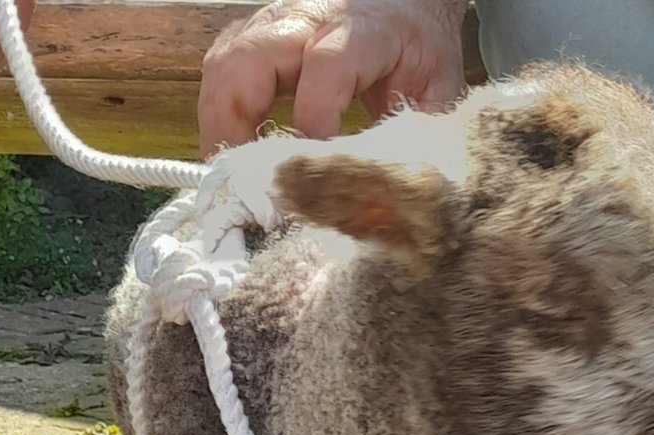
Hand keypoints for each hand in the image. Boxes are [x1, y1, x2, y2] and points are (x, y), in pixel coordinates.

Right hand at [198, 0, 466, 156]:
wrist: (406, 6)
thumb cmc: (419, 55)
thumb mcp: (435, 92)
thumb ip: (417, 138)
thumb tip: (392, 196)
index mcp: (364, 31)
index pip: (327, 63)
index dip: (315, 112)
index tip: (312, 163)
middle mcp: (310, 19)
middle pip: (253, 57)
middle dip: (238, 122)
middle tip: (241, 181)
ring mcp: (276, 24)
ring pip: (226, 62)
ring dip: (218, 121)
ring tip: (228, 175)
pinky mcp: (256, 38)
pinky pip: (221, 69)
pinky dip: (217, 113)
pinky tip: (229, 152)